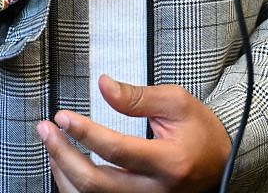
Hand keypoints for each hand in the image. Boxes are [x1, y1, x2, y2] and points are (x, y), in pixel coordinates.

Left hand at [39, 75, 230, 192]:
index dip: (85, 133)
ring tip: (51, 144)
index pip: (117, 150)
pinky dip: (74, 186)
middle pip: (96, 183)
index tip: (62, 117)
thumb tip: (103, 86)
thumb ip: (138, 96)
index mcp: (169, 162)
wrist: (222, 163)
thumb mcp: (177, 103)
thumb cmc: (200, 132)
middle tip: (46, 130)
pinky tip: (64, 165)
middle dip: (63, 155)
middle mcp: (155, 191)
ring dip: (64, 171)